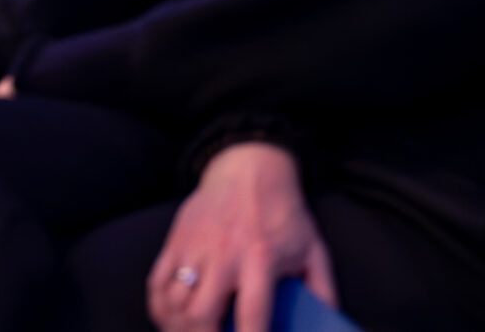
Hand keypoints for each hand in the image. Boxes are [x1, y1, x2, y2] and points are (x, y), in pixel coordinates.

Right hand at [148, 143, 336, 331]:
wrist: (249, 167)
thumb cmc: (283, 213)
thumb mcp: (313, 249)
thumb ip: (322, 290)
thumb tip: (327, 324)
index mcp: (261, 258)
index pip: (252, 313)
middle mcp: (224, 254)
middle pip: (201, 313)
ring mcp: (195, 247)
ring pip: (175, 301)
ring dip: (180, 327)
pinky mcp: (177, 240)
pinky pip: (157, 281)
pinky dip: (159, 307)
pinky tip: (170, 319)